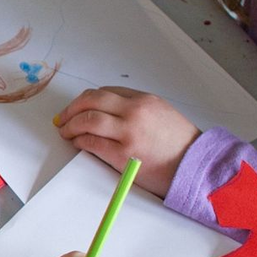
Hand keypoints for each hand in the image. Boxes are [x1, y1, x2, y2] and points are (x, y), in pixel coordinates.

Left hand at [55, 86, 198, 196]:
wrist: (194, 165)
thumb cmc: (178, 143)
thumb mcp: (160, 113)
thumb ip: (134, 109)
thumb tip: (104, 111)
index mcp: (143, 100)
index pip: (105, 92)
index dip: (85, 100)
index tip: (76, 108)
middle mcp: (134, 112)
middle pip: (91, 101)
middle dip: (71, 109)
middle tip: (63, 118)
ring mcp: (128, 133)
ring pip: (87, 120)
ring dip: (70, 126)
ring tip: (66, 132)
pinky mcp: (123, 154)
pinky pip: (91, 143)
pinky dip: (79, 141)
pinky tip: (77, 143)